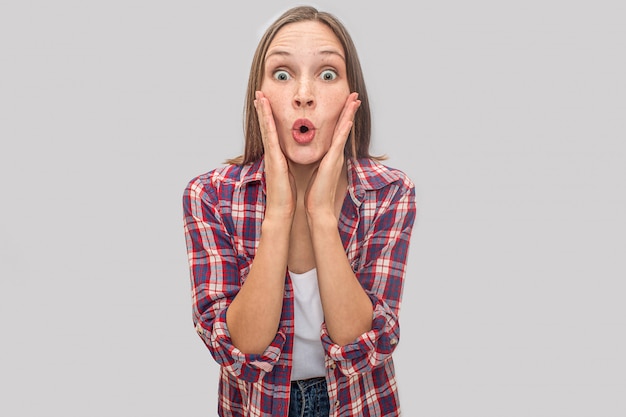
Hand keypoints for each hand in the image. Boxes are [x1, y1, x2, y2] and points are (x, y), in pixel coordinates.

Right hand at [254, 91, 295, 220]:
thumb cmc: (286, 194)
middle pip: (265, 126)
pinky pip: (270, 136)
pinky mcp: (273, 158)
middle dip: (263, 109)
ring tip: (260, 96)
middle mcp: (271, 153)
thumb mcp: (288, 174)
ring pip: (265, 128)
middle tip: (259, 94)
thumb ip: (286, 164)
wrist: (281, 209)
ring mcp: (270, 155)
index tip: (266, 104)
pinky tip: (265, 111)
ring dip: (263, 111)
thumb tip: (287, 158)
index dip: (268, 118)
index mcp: (276, 156)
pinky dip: (267, 122)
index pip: (272, 132)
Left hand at [304, 92, 360, 219]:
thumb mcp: (316, 170)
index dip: (342, 116)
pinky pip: (339, 142)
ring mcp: (336, 157)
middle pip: (344, 126)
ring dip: (349, 114)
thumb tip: (318, 155)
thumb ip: (319, 161)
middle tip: (354, 95)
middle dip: (349, 110)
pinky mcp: (333, 161)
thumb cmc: (316, 192)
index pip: (337, 131)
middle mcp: (336, 153)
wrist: (318, 207)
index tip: (346, 103)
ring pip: (344, 130)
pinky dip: (344, 130)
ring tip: (354, 99)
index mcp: (330, 154)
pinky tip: (348, 119)